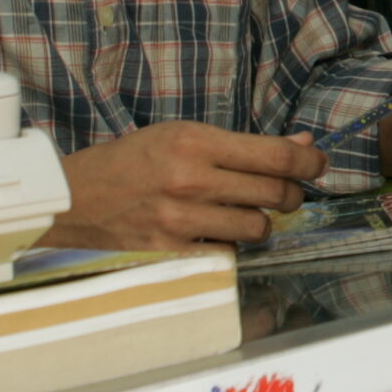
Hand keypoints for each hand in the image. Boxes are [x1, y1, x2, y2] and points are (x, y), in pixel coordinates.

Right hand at [44, 121, 326, 250]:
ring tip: (244, 213)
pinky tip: (218, 234)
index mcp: (194, 142)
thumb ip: (244, 145)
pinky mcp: (171, 253)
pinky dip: (232, 246)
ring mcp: (180, 220)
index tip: (318, 165)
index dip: (309, 163)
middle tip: (282, 192)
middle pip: (274, 193)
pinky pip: (229, 255)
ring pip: (258, 228)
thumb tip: (302, 147)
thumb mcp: (182, 136)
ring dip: (261, 223)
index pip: (275, 157)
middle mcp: (190, 180)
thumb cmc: (130, 162)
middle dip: (289, 194)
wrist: (73, 199)